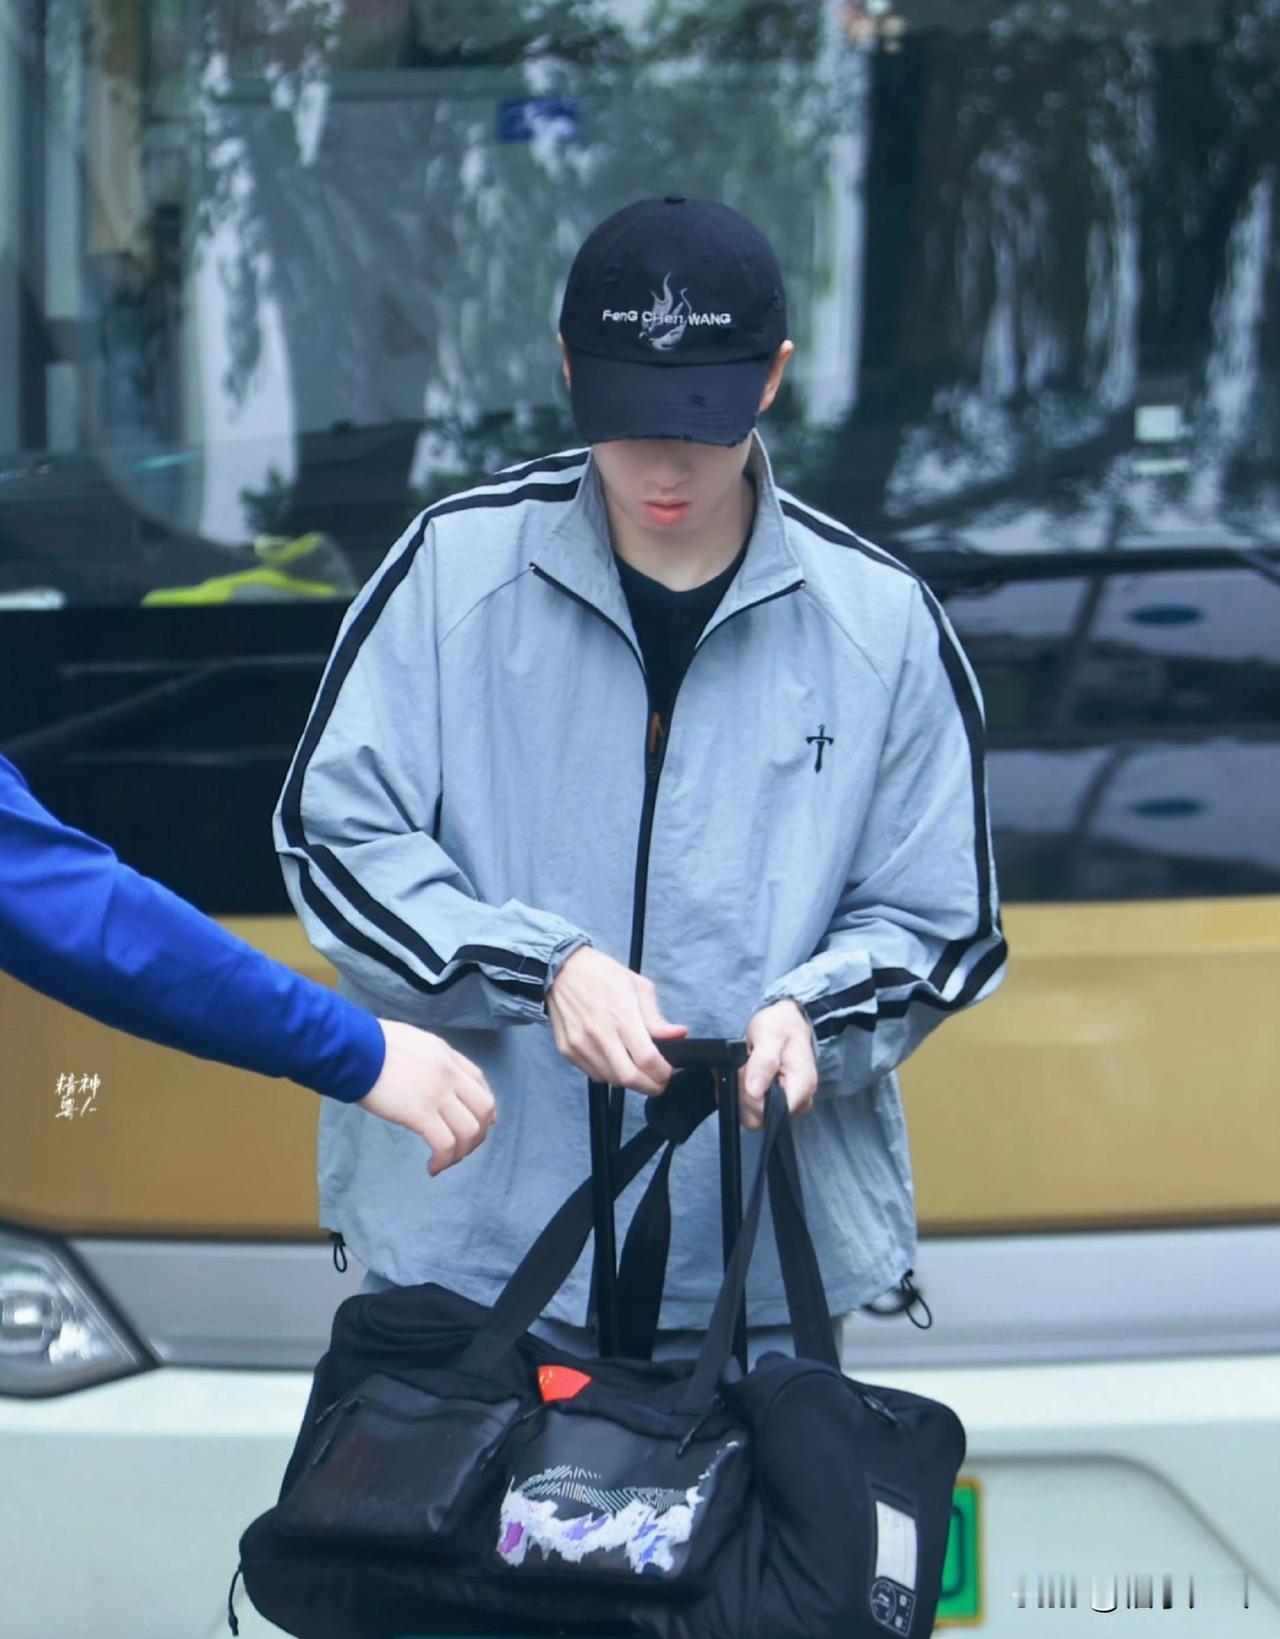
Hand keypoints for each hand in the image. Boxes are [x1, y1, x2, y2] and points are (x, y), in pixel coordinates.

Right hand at [358, 1019, 496, 1176]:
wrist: (354, 1048)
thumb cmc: (373, 1045)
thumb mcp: (413, 1043)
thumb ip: (429, 1060)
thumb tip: (436, 1080)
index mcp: (446, 1055)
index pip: (480, 1083)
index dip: (485, 1107)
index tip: (481, 1124)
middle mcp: (449, 1074)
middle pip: (484, 1108)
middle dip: (479, 1133)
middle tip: (461, 1148)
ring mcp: (437, 1093)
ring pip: (470, 1130)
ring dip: (462, 1152)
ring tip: (444, 1161)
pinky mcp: (420, 1113)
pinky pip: (445, 1144)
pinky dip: (443, 1160)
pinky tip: (431, 1167)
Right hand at [546, 946, 687, 1093]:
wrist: (561, 970)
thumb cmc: (601, 975)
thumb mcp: (638, 987)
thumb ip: (657, 1018)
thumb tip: (677, 1035)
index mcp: (622, 1016)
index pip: (647, 1059)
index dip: (663, 1073)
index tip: (668, 1072)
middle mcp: (600, 1034)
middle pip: (629, 1078)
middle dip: (650, 1086)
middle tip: (658, 1082)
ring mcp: (581, 1045)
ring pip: (611, 1080)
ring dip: (629, 1080)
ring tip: (636, 1068)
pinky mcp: (567, 1051)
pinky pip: (593, 1074)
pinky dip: (608, 1074)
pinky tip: (615, 1060)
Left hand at [738, 999, 818, 1130]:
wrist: (786, 1021)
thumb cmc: (781, 1025)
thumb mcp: (770, 1034)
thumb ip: (764, 1062)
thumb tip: (755, 1091)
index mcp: (801, 1086)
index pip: (768, 1114)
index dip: (748, 1098)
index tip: (744, 1071)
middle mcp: (798, 1101)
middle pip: (757, 1117)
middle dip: (742, 1093)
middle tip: (743, 1065)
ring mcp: (787, 1105)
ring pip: (750, 1114)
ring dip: (740, 1091)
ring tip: (744, 1065)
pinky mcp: (776, 1103)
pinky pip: (751, 1108)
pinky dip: (741, 1091)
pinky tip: (744, 1073)